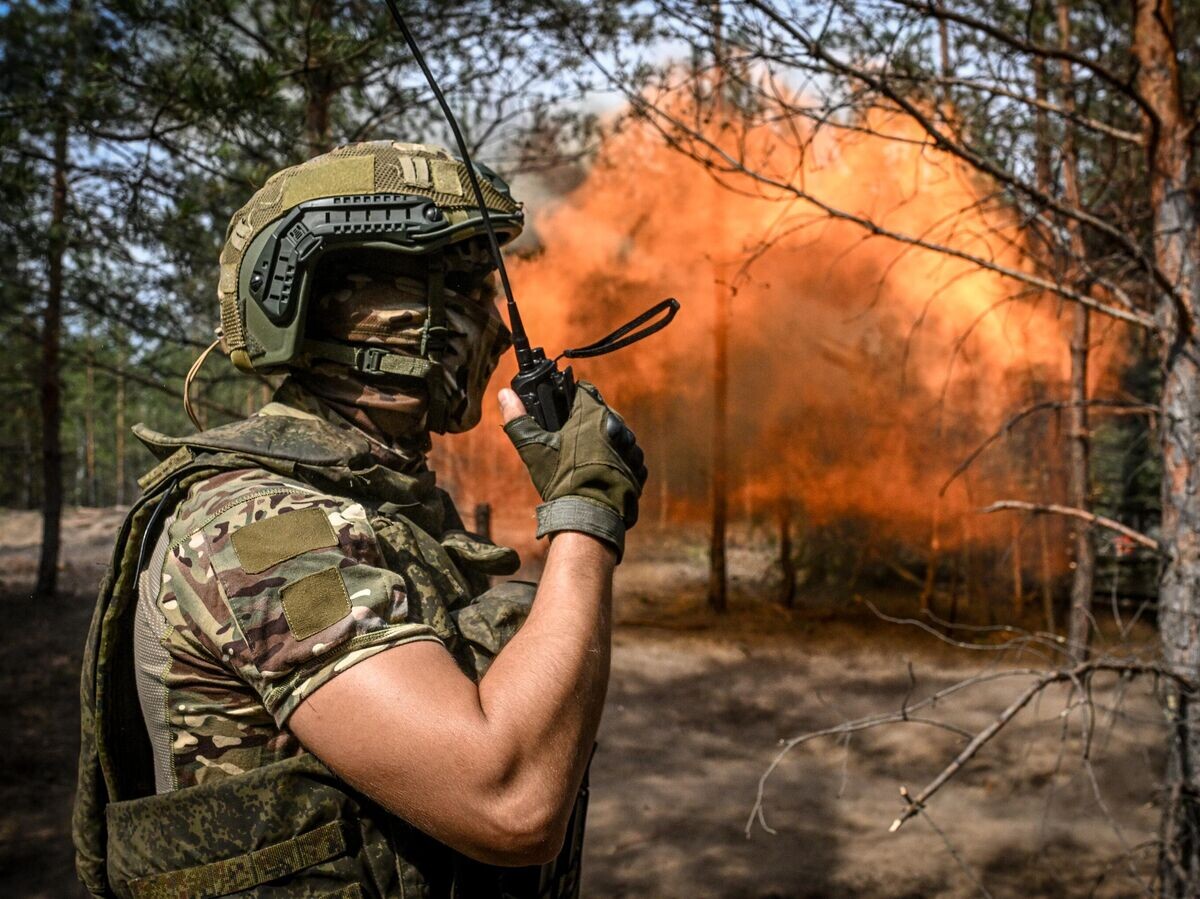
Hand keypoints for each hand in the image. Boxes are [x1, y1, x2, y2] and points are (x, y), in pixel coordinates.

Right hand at [499, 382, 646, 557]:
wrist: (588, 517)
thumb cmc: (561, 481)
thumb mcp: (533, 448)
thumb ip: (518, 418)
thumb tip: (503, 394)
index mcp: (593, 414)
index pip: (584, 391)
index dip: (571, 399)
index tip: (562, 413)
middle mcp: (618, 426)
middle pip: (601, 413)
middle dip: (586, 422)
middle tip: (569, 442)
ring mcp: (632, 448)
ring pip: (615, 435)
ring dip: (603, 442)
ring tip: (584, 462)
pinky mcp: (639, 468)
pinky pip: (627, 457)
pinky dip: (616, 462)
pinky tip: (600, 474)